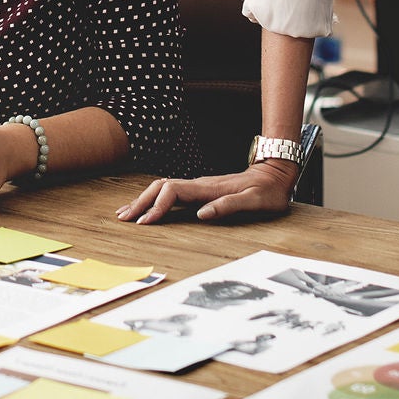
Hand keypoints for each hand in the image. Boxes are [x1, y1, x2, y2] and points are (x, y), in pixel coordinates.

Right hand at [116, 160, 295, 223]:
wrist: (274, 174)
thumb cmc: (267, 191)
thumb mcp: (253, 201)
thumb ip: (228, 206)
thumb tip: (201, 214)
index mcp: (208, 188)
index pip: (172, 192)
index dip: (156, 206)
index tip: (145, 223)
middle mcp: (199, 184)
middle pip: (160, 187)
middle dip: (140, 203)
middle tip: (123, 219)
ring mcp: (198, 186)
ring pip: (162, 188)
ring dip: (143, 200)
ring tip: (125, 213)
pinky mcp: (199, 190)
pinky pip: (170, 192)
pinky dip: (154, 199)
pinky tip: (147, 208)